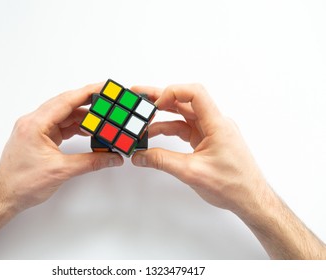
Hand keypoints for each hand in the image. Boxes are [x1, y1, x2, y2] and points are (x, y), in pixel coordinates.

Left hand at [0, 83, 122, 212]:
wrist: (5, 197)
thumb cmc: (21, 184)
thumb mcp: (61, 171)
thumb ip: (90, 162)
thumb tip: (111, 158)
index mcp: (35, 125)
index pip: (66, 101)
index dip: (87, 93)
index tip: (103, 87)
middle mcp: (33, 122)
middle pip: (65, 105)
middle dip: (88, 103)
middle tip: (107, 101)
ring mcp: (36, 129)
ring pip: (64, 116)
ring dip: (83, 118)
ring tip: (102, 120)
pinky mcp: (39, 137)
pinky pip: (60, 126)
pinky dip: (75, 127)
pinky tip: (88, 131)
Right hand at [131, 84, 267, 214]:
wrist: (249, 198)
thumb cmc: (232, 185)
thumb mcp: (192, 172)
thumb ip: (162, 161)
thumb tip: (140, 156)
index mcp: (217, 125)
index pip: (195, 93)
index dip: (173, 92)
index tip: (155, 104)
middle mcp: (215, 123)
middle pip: (185, 101)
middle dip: (161, 98)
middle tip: (140, 97)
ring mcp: (211, 131)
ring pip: (184, 115)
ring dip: (163, 116)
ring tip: (142, 119)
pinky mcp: (207, 140)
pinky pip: (186, 128)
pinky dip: (170, 129)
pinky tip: (155, 134)